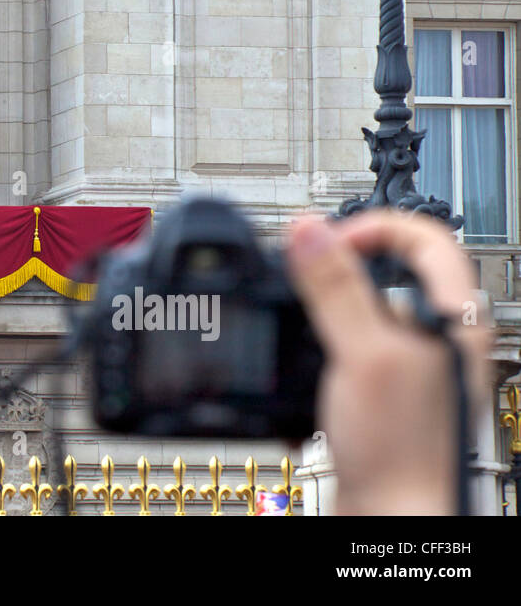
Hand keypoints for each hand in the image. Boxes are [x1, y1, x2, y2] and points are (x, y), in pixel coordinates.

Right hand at [285, 210, 489, 514]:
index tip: (328, 241)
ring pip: (358, 308)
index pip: (424, 236)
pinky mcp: (377, 391)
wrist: (392, 519)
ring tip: (298, 319)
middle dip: (334, 264)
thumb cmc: (404, 452)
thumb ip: (337, 289)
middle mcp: (433, 336)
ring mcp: (405, 365)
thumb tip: (309, 230)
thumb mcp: (363, 354)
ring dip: (319, 308)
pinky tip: (300, 364)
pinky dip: (313, 349)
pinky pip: (341, 348)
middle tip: (301, 271)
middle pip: (387, 267)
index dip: (373, 227)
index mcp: (450, 318)